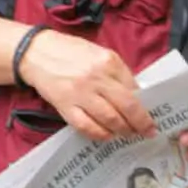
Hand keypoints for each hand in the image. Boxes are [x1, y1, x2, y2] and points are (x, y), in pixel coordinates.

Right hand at [18, 30, 154, 140]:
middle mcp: (97, 77)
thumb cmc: (70, 52)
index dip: (146, 105)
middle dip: (141, 123)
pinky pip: (87, 127)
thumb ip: (117, 72)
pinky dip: (100, 134)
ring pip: (110, 120)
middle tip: (147, 132)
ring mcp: (81, 93)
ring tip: (129, 134)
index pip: (134, 88)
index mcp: (109, 61)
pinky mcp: (66, 106)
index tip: (152, 115)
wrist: (36, 53)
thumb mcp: (99, 54)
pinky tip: (107, 135)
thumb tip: (135, 95)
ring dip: (123, 131)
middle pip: (128, 107)